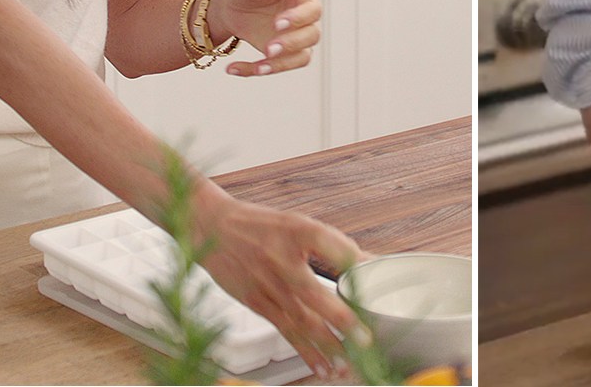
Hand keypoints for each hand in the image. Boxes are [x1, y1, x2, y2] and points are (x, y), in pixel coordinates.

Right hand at [195, 189, 363, 377]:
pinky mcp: (257, 302)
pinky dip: (305, 351)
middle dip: (342, 320)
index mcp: (299, 231)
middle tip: (365, 340)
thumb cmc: (261, 226)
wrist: (211, 227)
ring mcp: (267, 284)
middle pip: (316, 294)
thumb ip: (333, 245)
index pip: (335, 247)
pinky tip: (321, 367)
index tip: (379, 279)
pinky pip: (285, 330)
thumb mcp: (298, 224)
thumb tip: (370, 264)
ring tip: (347, 365)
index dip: (358, 264)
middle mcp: (282, 260)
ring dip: (326, 346)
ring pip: (301, 321)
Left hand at [209, 0, 321, 76]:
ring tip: (258, 67)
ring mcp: (295, 37)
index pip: (312, 8)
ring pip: (301, 57)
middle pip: (312, 35)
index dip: (298, 18)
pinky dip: (255, 71)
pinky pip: (277, 67)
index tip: (277, 23)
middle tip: (269, 48)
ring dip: (281, 64)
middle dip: (292, 44)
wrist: (227, 4)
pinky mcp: (282, 55)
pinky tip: (233, 68)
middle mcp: (303, 17)